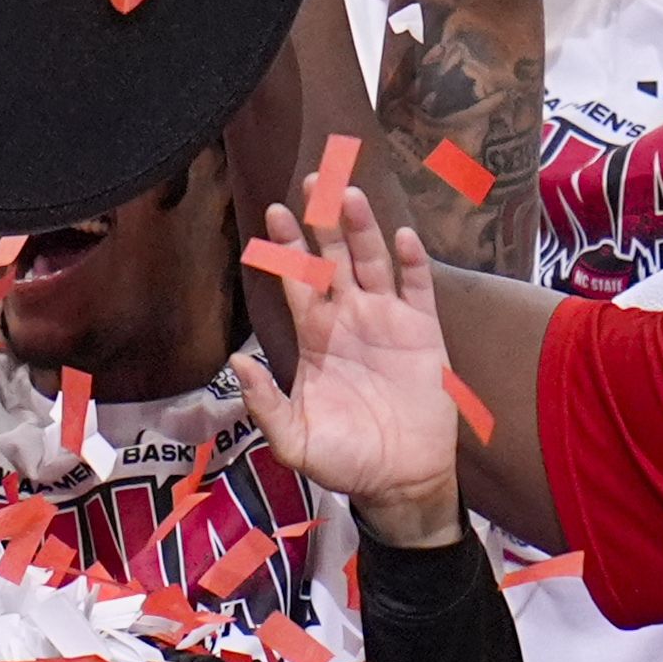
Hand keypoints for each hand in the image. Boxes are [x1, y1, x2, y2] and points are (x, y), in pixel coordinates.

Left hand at [235, 176, 463, 547]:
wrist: (398, 481)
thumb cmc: (343, 460)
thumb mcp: (294, 439)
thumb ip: (265, 403)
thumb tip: (237, 362)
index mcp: (315, 336)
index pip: (297, 279)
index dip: (287, 246)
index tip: (274, 211)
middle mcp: (349, 319)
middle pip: (334, 258)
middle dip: (322, 221)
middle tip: (314, 180)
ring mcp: (388, 322)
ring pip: (374, 263)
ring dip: (363, 230)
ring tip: (350, 196)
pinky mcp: (424, 334)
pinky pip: (418, 289)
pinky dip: (412, 263)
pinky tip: (402, 237)